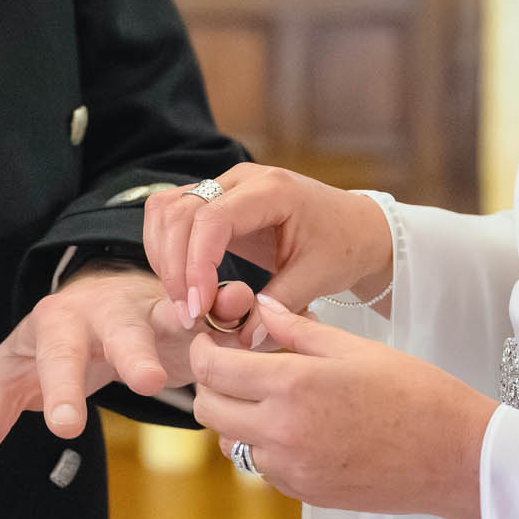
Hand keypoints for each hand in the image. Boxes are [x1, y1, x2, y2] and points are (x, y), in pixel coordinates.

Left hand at [0, 266, 254, 484]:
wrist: (97, 297)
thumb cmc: (48, 347)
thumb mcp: (8, 383)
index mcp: (54, 327)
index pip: (54, 360)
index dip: (60, 391)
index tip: (64, 426)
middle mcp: (103, 313)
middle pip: (117, 330)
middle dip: (133, 352)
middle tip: (146, 381)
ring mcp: (149, 311)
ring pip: (172, 316)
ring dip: (194, 327)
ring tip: (215, 348)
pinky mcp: (188, 318)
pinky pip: (214, 314)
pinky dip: (234, 315)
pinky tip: (254, 323)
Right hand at [143, 164, 392, 340]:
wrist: (355, 227)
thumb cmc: (343, 246)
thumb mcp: (319, 277)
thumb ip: (280, 305)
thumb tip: (243, 339)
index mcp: (272, 189)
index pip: (212, 219)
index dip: (196, 265)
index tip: (198, 308)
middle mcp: (241, 179)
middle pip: (179, 212)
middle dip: (175, 267)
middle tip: (188, 314)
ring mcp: (223, 186)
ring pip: (166, 210)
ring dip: (164, 257)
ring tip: (184, 302)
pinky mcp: (214, 201)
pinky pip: (171, 215)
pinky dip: (166, 250)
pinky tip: (182, 284)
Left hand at [189, 296, 495, 518]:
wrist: (454, 455)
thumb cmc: (414, 392)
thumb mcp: (354, 347)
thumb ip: (297, 330)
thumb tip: (260, 309)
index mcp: (292, 385)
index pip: (213, 369)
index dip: (202, 351)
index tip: (210, 341)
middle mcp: (281, 431)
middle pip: (208, 409)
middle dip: (210, 385)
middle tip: (233, 368)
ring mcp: (290, 468)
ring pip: (231, 442)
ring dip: (237, 419)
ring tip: (270, 398)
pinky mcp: (304, 492)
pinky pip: (262, 467)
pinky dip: (266, 447)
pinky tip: (299, 428)